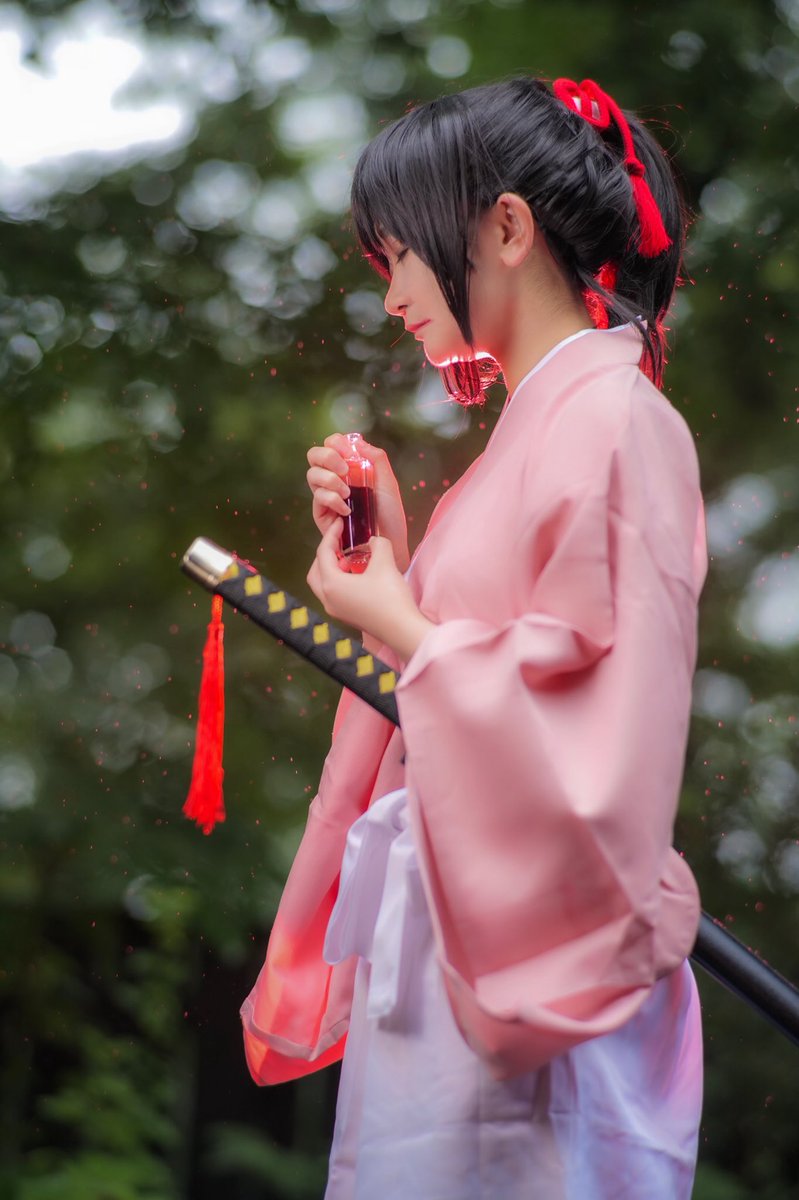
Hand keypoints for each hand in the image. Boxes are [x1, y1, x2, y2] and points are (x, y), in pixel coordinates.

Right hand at [306, 433, 409, 572]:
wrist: (388, 541)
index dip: (336, 443)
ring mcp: (326, 495)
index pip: (331, 444)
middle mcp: (334, 478)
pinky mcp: (322, 514)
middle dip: (327, 457)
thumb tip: (358, 442)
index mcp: (349, 467)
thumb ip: (377, 458)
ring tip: (348, 494)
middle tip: (345, 471)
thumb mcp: (388, 482)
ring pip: (312, 475)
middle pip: (314, 455)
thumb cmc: (389, 513)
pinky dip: (332, 500)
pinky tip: (346, 510)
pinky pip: (318, 498)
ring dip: (330, 480)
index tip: (350, 453)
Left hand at [307, 520, 433, 662]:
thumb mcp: (385, 563)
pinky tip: (358, 575)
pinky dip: (340, 581)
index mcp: (331, 584)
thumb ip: (378, 544)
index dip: (332, 534)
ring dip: (332, 569)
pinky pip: (334, 594)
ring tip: (350, 558)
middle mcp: (328, 598)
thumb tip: (374, 540)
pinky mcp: (347, 616)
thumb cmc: (390, 596)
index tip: (341, 522)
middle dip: (326, 554)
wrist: (403, 630)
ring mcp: (336, 610)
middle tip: (341, 542)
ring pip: (323, 584)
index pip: (323, 553)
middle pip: (316, 571)